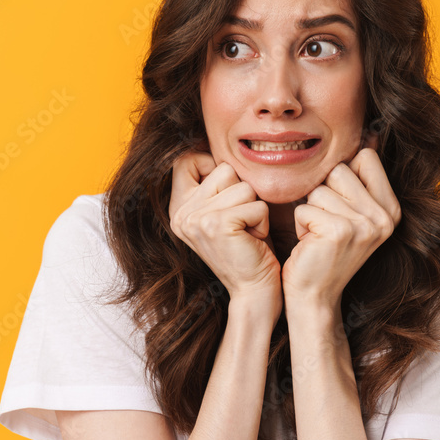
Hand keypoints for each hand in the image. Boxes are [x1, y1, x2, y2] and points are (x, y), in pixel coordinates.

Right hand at [169, 151, 282, 325]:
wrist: (253, 291)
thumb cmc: (247, 247)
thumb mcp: (223, 212)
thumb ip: (213, 184)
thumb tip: (219, 148)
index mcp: (177, 207)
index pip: (187, 159)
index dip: (213, 168)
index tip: (226, 198)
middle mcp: (180, 213)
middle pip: (224, 169)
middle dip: (243, 194)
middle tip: (240, 225)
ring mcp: (196, 219)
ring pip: (243, 186)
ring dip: (255, 209)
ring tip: (247, 233)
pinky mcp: (217, 225)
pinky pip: (255, 204)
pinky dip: (263, 221)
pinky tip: (253, 240)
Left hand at [281, 145, 401, 313]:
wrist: (315, 297)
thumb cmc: (324, 250)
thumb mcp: (351, 212)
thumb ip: (360, 178)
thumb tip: (371, 132)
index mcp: (392, 208)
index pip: (365, 157)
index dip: (342, 176)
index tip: (340, 206)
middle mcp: (385, 216)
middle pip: (340, 169)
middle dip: (322, 194)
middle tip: (326, 224)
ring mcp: (365, 225)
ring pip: (320, 188)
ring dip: (310, 210)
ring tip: (318, 235)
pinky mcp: (340, 232)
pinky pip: (305, 207)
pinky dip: (300, 224)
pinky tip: (310, 244)